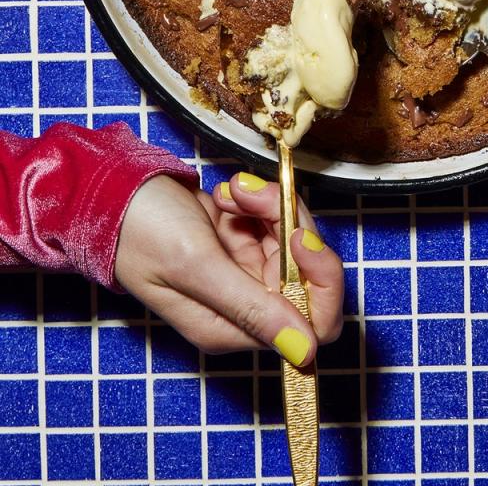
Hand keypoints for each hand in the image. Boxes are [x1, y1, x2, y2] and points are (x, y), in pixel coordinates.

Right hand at [115, 172, 342, 365]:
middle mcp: (246, 307)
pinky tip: (226, 193)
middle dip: (290, 226)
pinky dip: (258, 199)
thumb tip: (303, 350)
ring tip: (232, 191)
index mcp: (233, 330)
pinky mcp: (244, 242)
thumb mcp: (195, 267)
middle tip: (254, 197)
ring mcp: (246, 273)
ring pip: (295, 239)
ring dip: (269, 206)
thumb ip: (250, 307)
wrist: (113, 195)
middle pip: (309, 272)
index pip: (312, 326)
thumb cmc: (142, 233)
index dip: (321, 283)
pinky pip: (277, 220)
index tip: (298, 237)